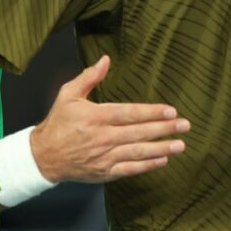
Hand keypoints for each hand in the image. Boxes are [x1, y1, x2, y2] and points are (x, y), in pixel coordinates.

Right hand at [30, 56, 189, 182]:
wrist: (44, 156)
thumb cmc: (58, 123)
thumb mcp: (68, 94)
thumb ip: (89, 77)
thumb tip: (105, 60)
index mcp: (95, 116)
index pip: (129, 113)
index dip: (151, 112)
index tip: (170, 111)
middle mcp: (102, 137)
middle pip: (139, 133)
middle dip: (164, 129)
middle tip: (185, 125)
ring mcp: (104, 156)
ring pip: (138, 152)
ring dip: (161, 148)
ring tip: (180, 144)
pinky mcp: (105, 171)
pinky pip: (130, 169)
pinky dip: (147, 165)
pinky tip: (162, 159)